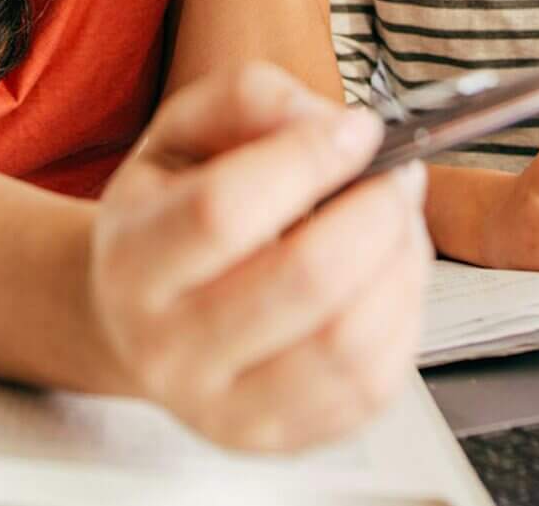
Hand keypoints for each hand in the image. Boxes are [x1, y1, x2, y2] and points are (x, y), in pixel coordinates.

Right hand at [89, 63, 431, 451]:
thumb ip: (252, 100)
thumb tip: (330, 124)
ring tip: (399, 222)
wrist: (145, 316)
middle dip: (377, 211)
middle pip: (303, 280)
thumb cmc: (175, 211)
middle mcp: (168, 347)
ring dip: (400, 265)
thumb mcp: (186, 130)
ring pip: (349, 343)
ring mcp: (226, 407)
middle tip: (399, 174)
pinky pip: (372, 386)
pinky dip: (404, 317)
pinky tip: (390, 275)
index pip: (225, 209)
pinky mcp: (283, 439)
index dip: (308, 159)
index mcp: (134, 259)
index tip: (359, 129)